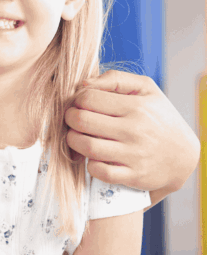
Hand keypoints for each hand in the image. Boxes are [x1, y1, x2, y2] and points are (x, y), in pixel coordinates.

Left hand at [65, 70, 198, 195]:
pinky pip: (98, 171)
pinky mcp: (132, 175)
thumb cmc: (159, 117)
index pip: (88, 98)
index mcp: (136, 106)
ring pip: (86, 146)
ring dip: (73, 140)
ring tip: (77, 136)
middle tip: (73, 119)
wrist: (183, 155)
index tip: (80, 104)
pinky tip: (92, 157)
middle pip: (81, 121)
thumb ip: (114, 79)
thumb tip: (84, 84)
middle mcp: (134, 130)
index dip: (77, 100)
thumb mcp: (146, 89)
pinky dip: (89, 164)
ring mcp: (133, 154)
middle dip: (70, 118)